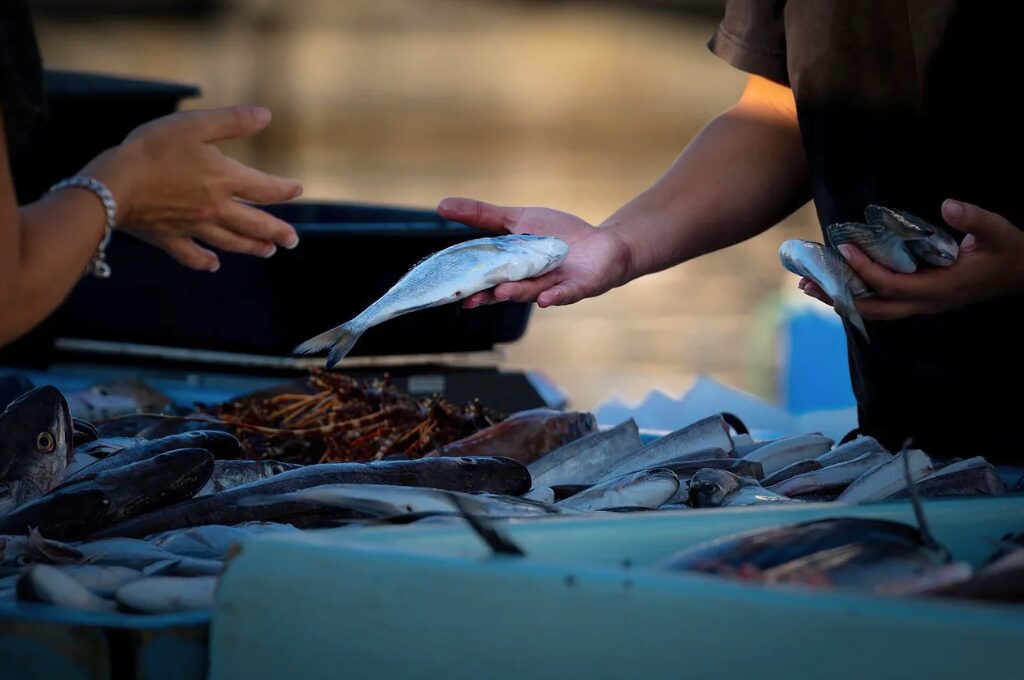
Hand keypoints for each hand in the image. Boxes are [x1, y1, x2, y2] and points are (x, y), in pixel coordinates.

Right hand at [82, 106, 302, 271]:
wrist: (113, 183)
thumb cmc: (152, 149)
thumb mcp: (194, 125)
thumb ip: (232, 121)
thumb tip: (266, 115)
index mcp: (224, 180)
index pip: (264, 188)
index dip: (284, 189)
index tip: (297, 190)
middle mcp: (215, 208)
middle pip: (255, 224)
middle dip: (277, 232)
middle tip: (292, 241)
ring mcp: (193, 226)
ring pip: (230, 242)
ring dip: (252, 247)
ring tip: (267, 251)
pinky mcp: (168, 238)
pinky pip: (191, 255)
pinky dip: (204, 261)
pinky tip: (213, 265)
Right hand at [436, 197, 634, 307]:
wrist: (603, 246)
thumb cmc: (558, 234)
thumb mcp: (518, 219)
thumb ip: (482, 216)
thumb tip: (441, 206)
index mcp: (511, 268)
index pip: (486, 276)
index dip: (469, 284)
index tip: (449, 290)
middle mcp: (529, 283)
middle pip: (505, 290)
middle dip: (488, 295)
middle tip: (469, 299)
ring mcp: (553, 286)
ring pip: (531, 292)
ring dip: (516, 292)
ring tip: (501, 292)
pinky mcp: (577, 287)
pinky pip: (565, 294)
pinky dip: (555, 296)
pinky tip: (546, 299)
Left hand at [800, 200, 1023, 319]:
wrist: (1022, 274)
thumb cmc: (1010, 252)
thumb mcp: (999, 232)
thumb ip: (975, 220)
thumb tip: (949, 204)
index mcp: (939, 289)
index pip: (890, 284)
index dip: (864, 269)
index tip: (844, 248)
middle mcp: (925, 303)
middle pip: (870, 308)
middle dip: (837, 296)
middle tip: (805, 281)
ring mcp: (922, 305)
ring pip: (873, 310)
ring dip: (841, 299)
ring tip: (810, 285)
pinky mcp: (921, 300)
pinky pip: (881, 304)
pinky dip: (856, 296)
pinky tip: (838, 284)